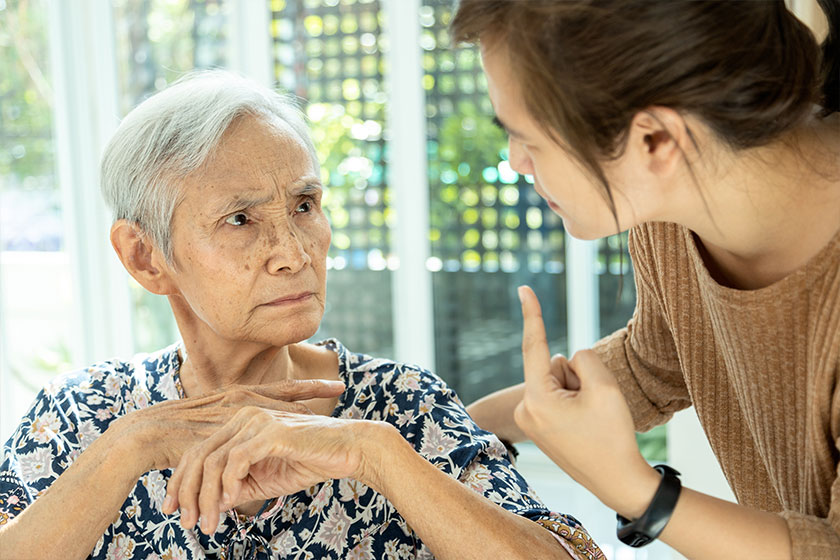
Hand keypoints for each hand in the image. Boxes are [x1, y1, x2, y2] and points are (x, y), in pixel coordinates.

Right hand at [112, 379, 345, 474]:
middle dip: (314, 391)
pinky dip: (275, 435)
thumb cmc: (177, 430)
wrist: (145, 435)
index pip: (281, 390)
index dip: (309, 388)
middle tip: (342, 385)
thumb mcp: (211, 421)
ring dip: (301, 411)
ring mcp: (231, 413)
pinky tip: (292, 437)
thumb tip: (251, 434)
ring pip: (275, 411)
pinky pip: (255, 433)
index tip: (336, 384)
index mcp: (239, 396)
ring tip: (327, 411)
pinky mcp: (222, 428)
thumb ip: (234, 425)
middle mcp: (239, 399)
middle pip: (285, 395)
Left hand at [161, 409, 387, 533]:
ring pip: (214, 461)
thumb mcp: (266, 480)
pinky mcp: (271, 432)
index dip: (182, 484)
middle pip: (198, 456)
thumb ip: (237, 489)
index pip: (198, 453)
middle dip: (187, 494)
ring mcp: (256, 422)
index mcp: (239, 423)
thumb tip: (209, 507)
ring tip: (209, 523)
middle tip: (187, 523)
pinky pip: (237, 460)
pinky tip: (232, 502)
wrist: (347, 450)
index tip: (175, 512)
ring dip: (206, 497)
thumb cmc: (310, 461)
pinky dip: (229, 484)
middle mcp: (242, 416)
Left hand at [513, 286, 657, 516]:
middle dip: (577, 377)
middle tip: (594, 410)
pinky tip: (585, 426)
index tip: (522, 288)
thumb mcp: (605, 388)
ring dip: (578, 391)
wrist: (617, 482)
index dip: (532, 314)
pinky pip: (559, 395)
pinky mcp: (539, 425)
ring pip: (559, 380)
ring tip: (590, 420)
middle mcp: (526, 408)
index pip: (535, 346)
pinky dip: (575, 402)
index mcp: (537, 398)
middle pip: (556, 365)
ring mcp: (531, 418)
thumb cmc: (613, 437)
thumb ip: (584, 358)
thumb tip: (566, 358)